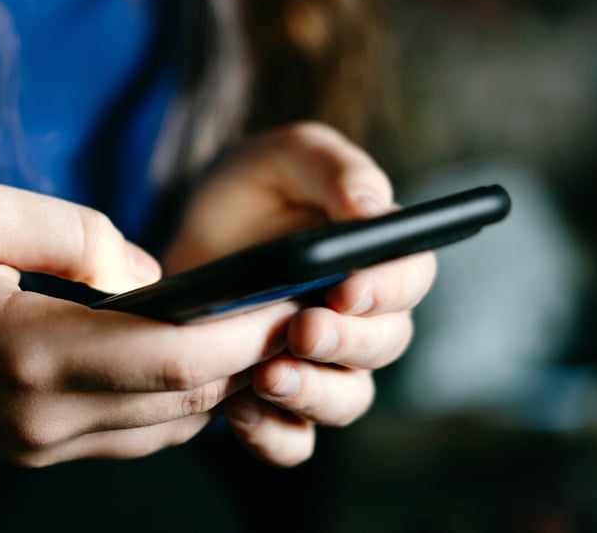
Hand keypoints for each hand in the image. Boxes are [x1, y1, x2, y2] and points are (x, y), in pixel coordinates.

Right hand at [0, 180, 299, 466]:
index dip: (247, 330)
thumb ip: (73, 233)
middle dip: (250, 353)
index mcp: (27, 352)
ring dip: (217, 379)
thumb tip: (150, 273)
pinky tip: (188, 354)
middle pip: (184, 397)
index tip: (293, 292)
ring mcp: (37, 443)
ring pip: (166, 425)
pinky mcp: (31, 448)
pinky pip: (130, 433)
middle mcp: (41, 417)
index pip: (174, 358)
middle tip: (294, 299)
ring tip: (251, 323)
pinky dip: (174, 398)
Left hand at [161, 122, 436, 465]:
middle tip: (301, 330)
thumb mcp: (285, 156)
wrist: (185, 233)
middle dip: (346, 342)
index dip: (387, 289)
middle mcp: (361, 317)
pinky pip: (293, 440)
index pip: (411, 276)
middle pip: (385, 344)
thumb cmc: (251, 187)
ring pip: (347, 399)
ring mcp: (321, 364)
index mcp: (377, 254)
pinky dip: (274, 434)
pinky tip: (240, 412)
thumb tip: (372, 209)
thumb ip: (333, 169)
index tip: (348, 288)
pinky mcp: (276, 400)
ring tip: (268, 377)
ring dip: (315, 394)